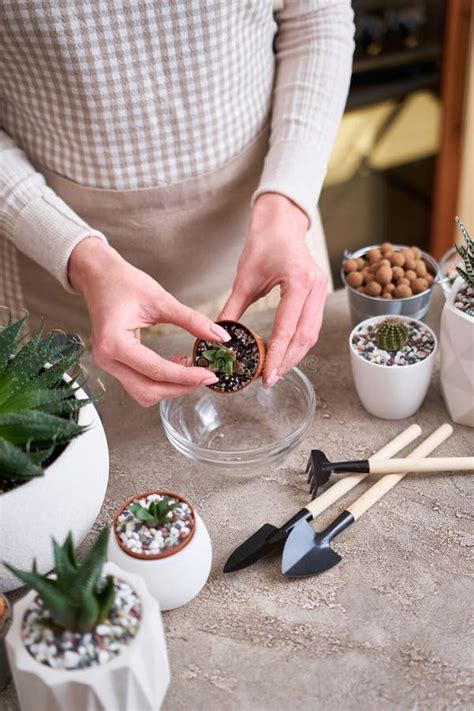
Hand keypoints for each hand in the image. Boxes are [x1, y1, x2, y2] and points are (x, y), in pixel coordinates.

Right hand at [68, 238, 229, 405]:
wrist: (99, 276)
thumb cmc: (124, 283)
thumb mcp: (161, 299)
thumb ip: (192, 320)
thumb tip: (220, 337)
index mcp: (114, 343)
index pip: (156, 370)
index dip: (186, 376)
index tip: (210, 375)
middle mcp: (107, 359)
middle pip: (148, 390)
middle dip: (179, 387)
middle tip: (204, 375)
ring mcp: (107, 364)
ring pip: (143, 392)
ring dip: (169, 387)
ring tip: (190, 368)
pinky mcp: (113, 363)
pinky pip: (138, 383)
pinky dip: (160, 381)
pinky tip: (176, 365)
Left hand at [219, 194, 327, 386]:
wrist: (281, 223)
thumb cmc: (263, 244)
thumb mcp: (244, 278)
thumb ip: (232, 309)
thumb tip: (217, 337)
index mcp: (298, 281)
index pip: (287, 327)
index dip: (277, 355)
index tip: (266, 376)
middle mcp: (315, 287)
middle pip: (305, 336)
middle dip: (287, 361)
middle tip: (268, 380)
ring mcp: (321, 291)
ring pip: (311, 334)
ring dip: (294, 355)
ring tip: (275, 371)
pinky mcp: (320, 294)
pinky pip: (311, 325)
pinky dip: (298, 343)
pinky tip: (284, 353)